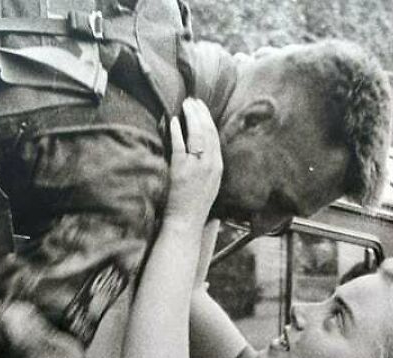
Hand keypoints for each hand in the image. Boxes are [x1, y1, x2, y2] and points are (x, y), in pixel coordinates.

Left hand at [164, 98, 222, 228]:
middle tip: (193, 101)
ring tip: (185, 105)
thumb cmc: (195, 204)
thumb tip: (201, 146)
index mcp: (218, 167)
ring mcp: (196, 167)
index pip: (215, 137)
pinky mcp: (181, 169)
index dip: (208, 119)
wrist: (186, 222)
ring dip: (191, 117)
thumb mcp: (209, 183)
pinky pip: (180, 144)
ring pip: (196, 134)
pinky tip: (174, 120)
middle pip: (208, 131)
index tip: (202, 108)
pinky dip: (177, 130)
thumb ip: (208, 165)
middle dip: (200, 113)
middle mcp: (210, 165)